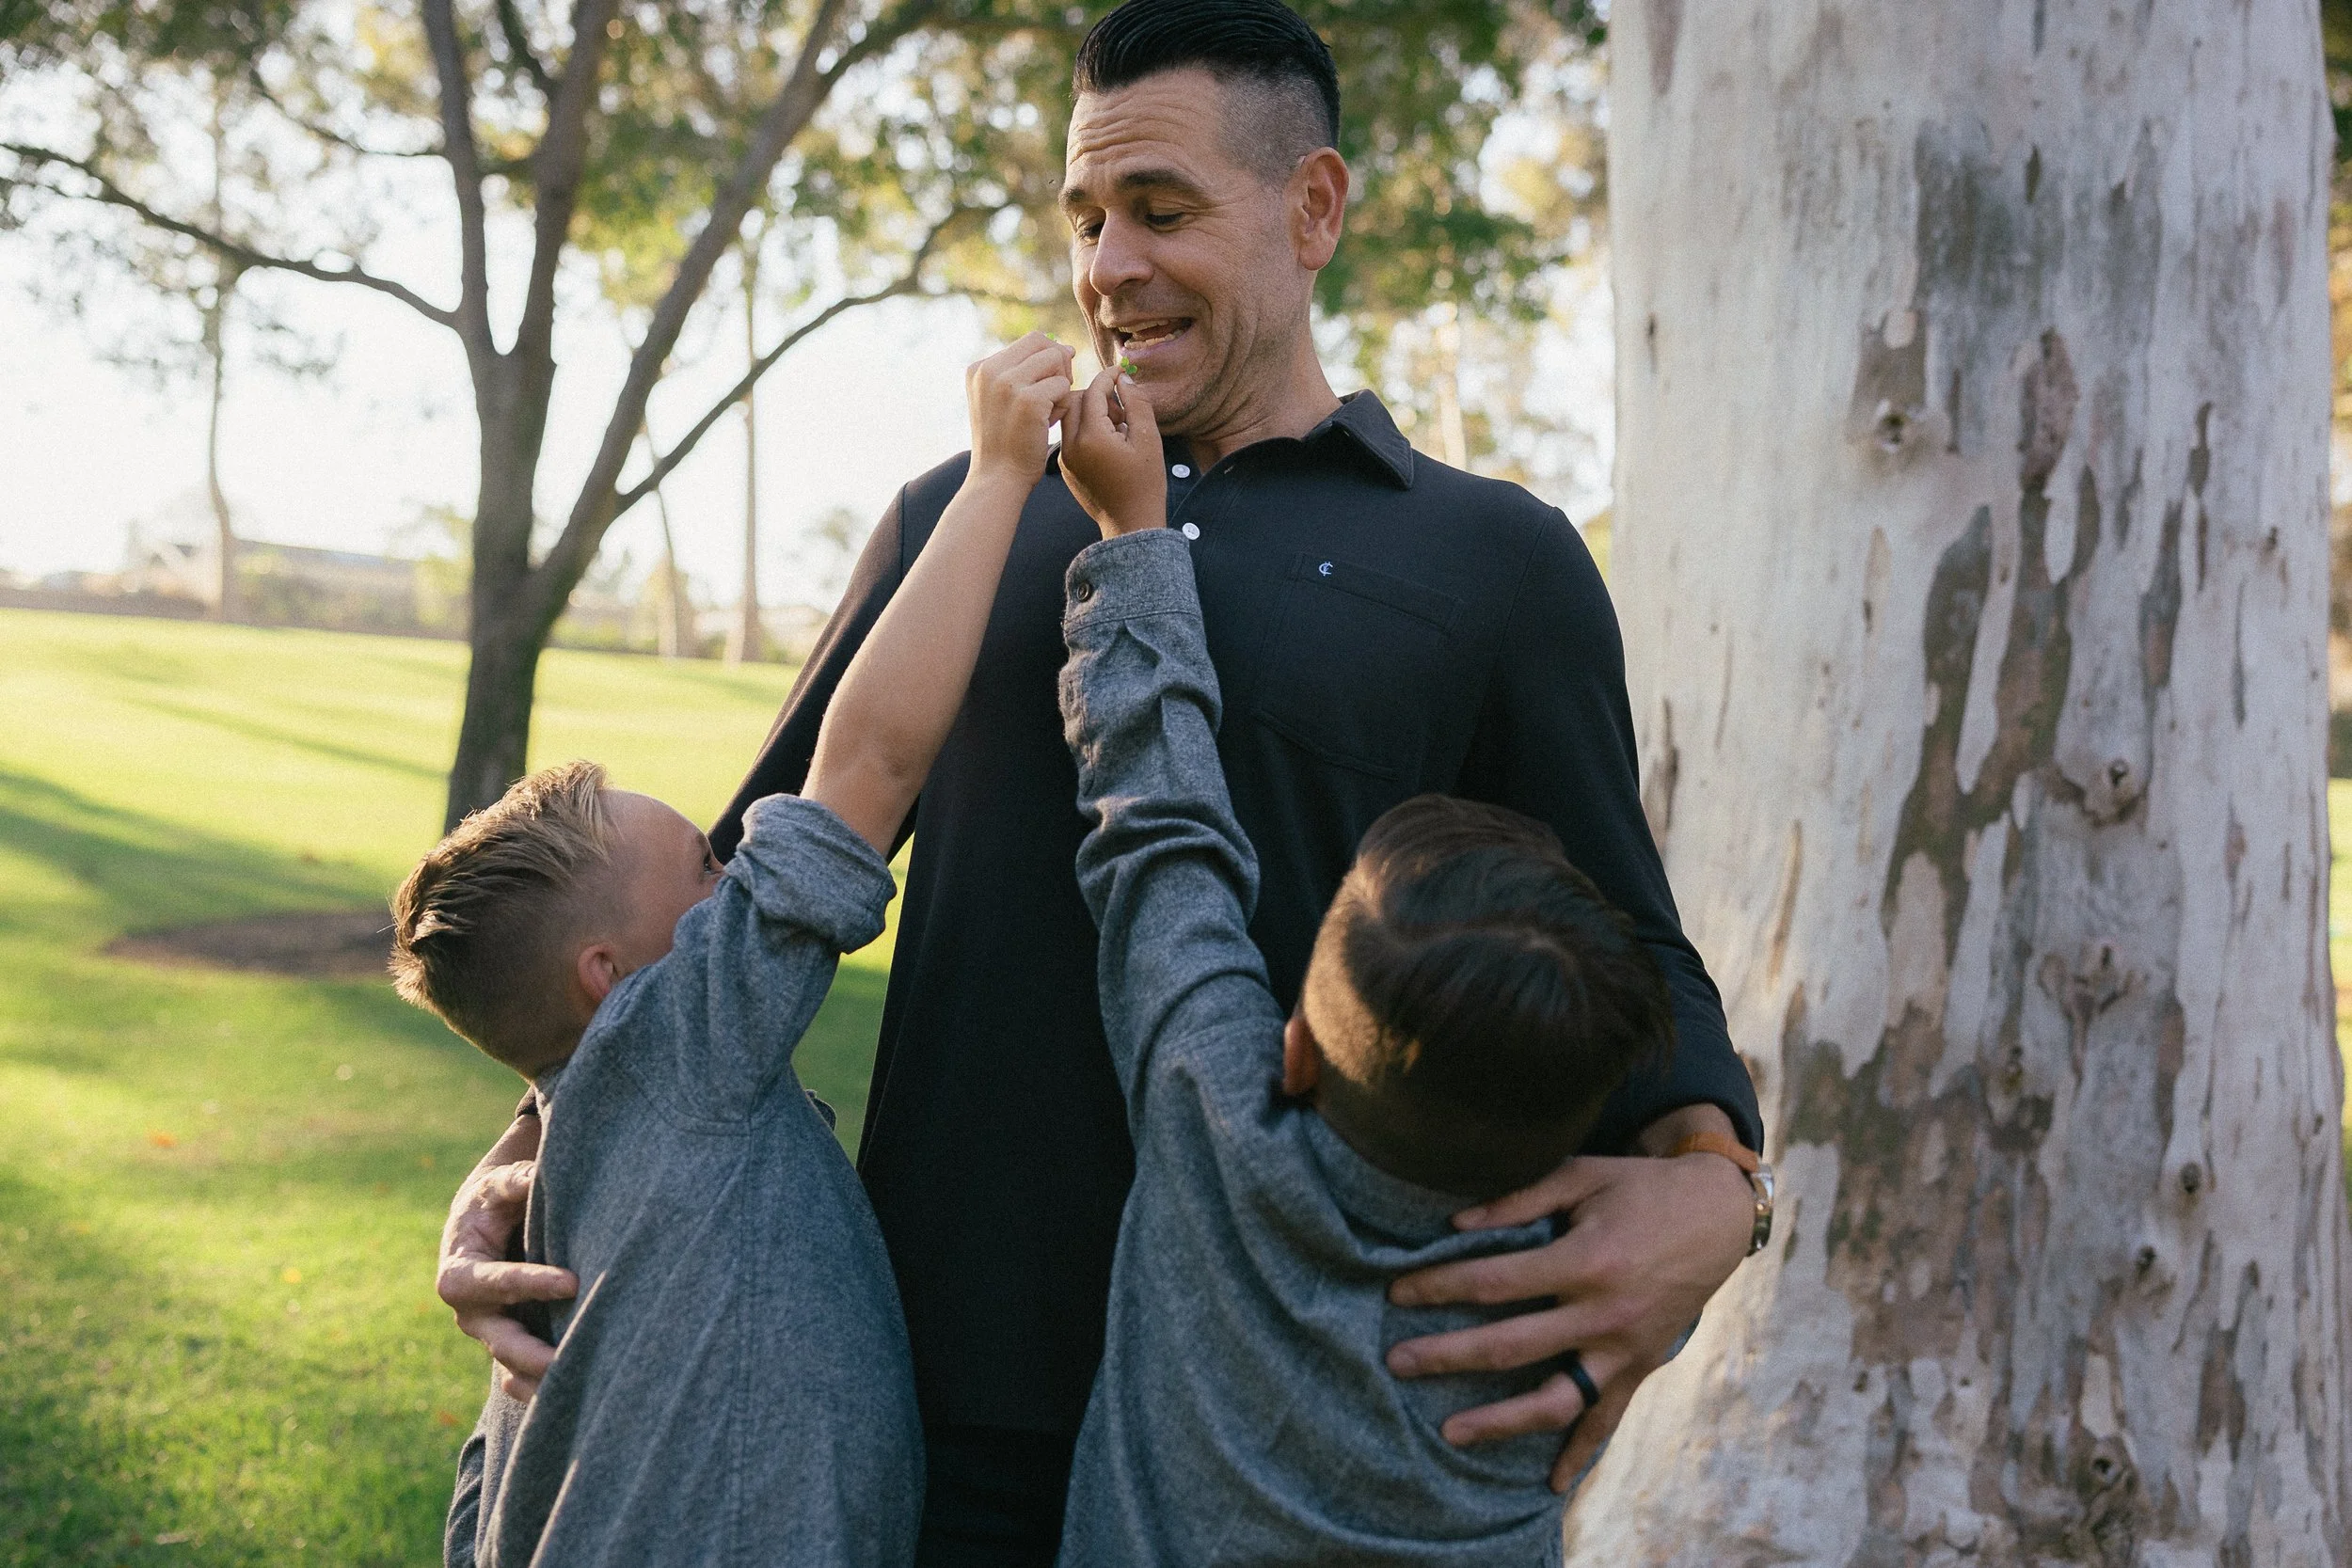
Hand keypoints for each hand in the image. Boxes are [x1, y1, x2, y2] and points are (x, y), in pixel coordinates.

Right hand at [436, 1112, 576, 1401]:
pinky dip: (539, 1388)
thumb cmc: (495, 1199)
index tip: (571, 1282)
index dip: (530, 1283)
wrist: (488, 1220)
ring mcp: (490, 1332)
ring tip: (576, 1387)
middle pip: (498, 1339)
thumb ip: (516, 1182)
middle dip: (530, 1353)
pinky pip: (520, 1373)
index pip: (495, 1282)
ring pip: (511, 1364)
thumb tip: (535, 1176)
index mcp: (460, 1272)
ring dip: (539, 1379)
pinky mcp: (511, 1342)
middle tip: (567, 1363)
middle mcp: (471, 1311)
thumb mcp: (499, 1185)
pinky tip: (567, 1398)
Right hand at [966, 330, 1075, 488]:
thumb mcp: (1000, 400)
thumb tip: (1064, 348)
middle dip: (1059, 366)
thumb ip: (1021, 373)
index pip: (1030, 340)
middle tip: (1056, 395)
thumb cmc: (1006, 442)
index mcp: (980, 368)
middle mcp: (990, 370)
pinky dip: (1064, 404)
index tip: (1049, 384)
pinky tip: (1050, 423)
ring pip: (1056, 360)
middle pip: (1044, 343)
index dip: (1050, 358)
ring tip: (1050, 411)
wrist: (998, 478)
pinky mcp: (1028, 400)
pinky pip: (1064, 386)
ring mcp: (1008, 384)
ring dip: (1062, 385)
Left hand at [1060, 366, 1165, 537]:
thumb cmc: (1145, 484)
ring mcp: (1064, 459)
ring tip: (1118, 428)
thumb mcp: (1148, 439)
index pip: (1093, 393)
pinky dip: (1086, 430)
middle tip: (1121, 409)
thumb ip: (1136, 404)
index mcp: (1091, 438)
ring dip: (1091, 412)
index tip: (1120, 372)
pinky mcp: (1065, 469)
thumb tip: (1124, 379)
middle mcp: (1070, 447)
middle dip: (1097, 396)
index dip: (1108, 378)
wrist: (1131, 524)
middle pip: (1074, 401)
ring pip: (1070, 418)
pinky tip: (1109, 444)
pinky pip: (1070, 437)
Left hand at [1385, 1146, 1752, 1490]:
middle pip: (1511, 1345)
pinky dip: (1581, 1452)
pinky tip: (1551, 1481)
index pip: (1495, 1283)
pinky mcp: (1640, 1367)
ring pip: (1556, 1400)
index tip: (1397, 1292)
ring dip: (1501, 1420)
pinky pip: (1606, 1418)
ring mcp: (1624, 1349)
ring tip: (1451, 1432)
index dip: (1441, 1286)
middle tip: (1396, 1362)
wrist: (1715, 1215)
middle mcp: (1604, 1314)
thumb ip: (1518, 1200)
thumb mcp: (1581, 1177)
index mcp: (1586, 1261)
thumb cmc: (1638, 1189)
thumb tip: (1456, 1223)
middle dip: (1447, 1356)